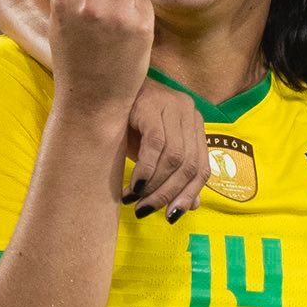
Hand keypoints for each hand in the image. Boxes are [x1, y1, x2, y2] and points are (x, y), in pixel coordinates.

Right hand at [124, 81, 208, 219]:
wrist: (103, 90)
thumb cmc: (129, 122)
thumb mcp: (155, 152)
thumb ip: (175, 175)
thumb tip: (193, 205)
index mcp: (195, 124)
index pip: (203, 168)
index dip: (189, 195)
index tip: (171, 216)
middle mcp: (189, 112)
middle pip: (190, 166)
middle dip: (169, 194)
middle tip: (146, 211)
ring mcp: (172, 105)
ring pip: (175, 158)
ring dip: (154, 186)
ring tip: (135, 201)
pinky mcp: (153, 104)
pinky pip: (156, 145)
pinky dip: (146, 170)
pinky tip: (133, 185)